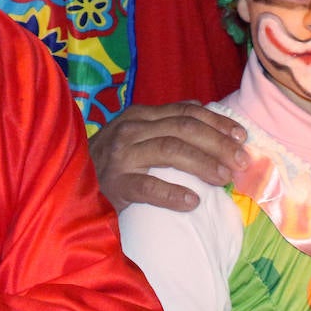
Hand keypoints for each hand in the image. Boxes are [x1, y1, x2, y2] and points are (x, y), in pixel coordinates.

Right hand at [88, 102, 248, 211]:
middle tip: (241, 160)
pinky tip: (192, 202)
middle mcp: (131, 129)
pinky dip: (173, 194)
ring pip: (170, 150)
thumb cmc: (108, 160)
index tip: (241, 136)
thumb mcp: (134, 133)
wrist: (68, 182)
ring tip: (224, 177)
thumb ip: (163, 122)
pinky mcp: (116, 183)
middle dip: (217, 142)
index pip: (185, 112)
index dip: (216, 122)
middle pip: (183, 128)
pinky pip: (148, 187)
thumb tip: (202, 108)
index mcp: (139, 115)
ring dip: (203, 163)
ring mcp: (122, 155)